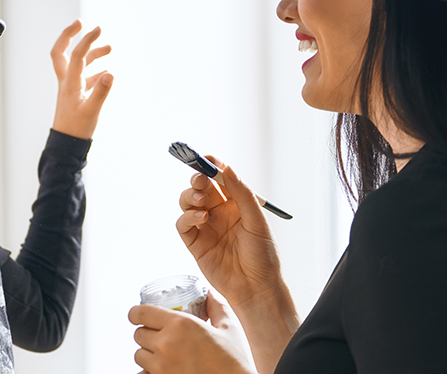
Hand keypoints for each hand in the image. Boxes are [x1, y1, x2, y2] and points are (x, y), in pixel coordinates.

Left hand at [50, 20, 112, 139]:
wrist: (67, 144)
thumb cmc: (77, 129)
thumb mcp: (91, 111)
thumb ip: (101, 92)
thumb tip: (110, 73)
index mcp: (70, 82)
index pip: (77, 55)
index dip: (87, 40)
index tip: (98, 29)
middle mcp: (68, 81)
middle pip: (61, 52)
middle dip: (70, 35)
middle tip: (82, 23)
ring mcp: (71, 87)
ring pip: (78, 63)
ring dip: (91, 53)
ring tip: (109, 48)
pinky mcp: (76, 94)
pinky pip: (84, 76)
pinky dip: (95, 69)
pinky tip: (106, 71)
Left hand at [129, 291, 254, 373]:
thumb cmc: (234, 362)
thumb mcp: (229, 328)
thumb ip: (217, 307)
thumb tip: (209, 293)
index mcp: (180, 325)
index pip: (141, 313)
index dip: (137, 313)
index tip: (139, 316)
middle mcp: (166, 344)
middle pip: (138, 334)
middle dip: (147, 334)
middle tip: (160, 336)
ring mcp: (162, 367)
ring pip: (139, 356)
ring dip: (148, 353)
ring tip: (164, 354)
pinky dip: (149, 371)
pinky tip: (162, 369)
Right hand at [176, 162, 298, 373]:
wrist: (257, 288)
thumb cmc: (263, 256)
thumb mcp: (257, 220)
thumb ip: (241, 193)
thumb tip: (226, 169)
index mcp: (235, 204)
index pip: (220, 178)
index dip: (211, 166)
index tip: (205, 158)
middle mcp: (218, 212)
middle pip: (200, 187)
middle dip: (197, 178)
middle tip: (200, 178)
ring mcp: (205, 227)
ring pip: (188, 202)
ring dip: (190, 196)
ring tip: (200, 200)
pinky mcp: (195, 243)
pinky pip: (183, 224)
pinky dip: (187, 217)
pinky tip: (201, 218)